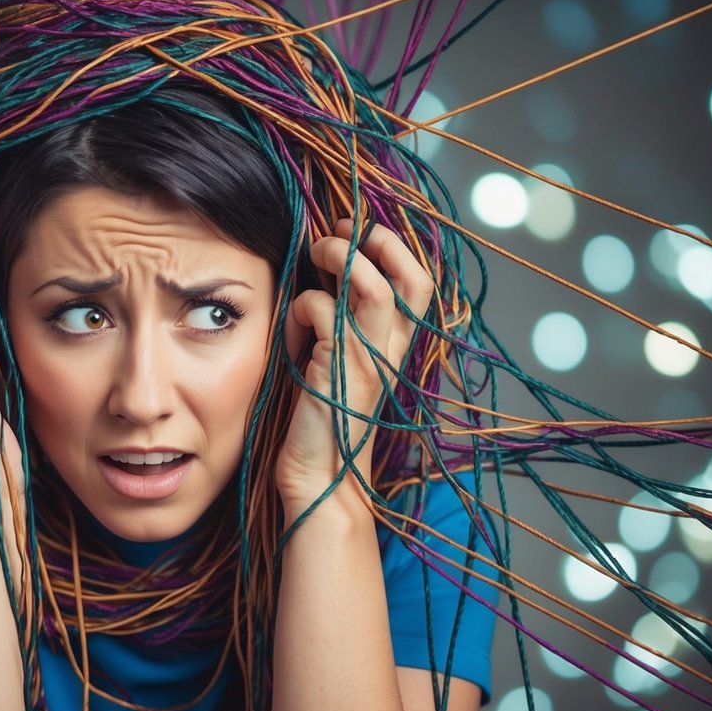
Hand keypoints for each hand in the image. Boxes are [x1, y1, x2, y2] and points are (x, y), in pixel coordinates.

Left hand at [275, 218, 433, 523]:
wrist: (319, 478)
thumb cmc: (321, 422)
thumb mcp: (335, 362)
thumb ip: (338, 324)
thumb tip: (321, 276)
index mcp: (394, 348)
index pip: (420, 286)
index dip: (397, 250)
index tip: (360, 233)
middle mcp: (390, 351)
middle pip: (412, 278)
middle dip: (379, 241)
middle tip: (340, 232)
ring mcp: (368, 359)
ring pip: (372, 285)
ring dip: (340, 256)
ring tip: (315, 254)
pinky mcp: (339, 370)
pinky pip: (322, 311)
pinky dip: (301, 304)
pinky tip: (292, 323)